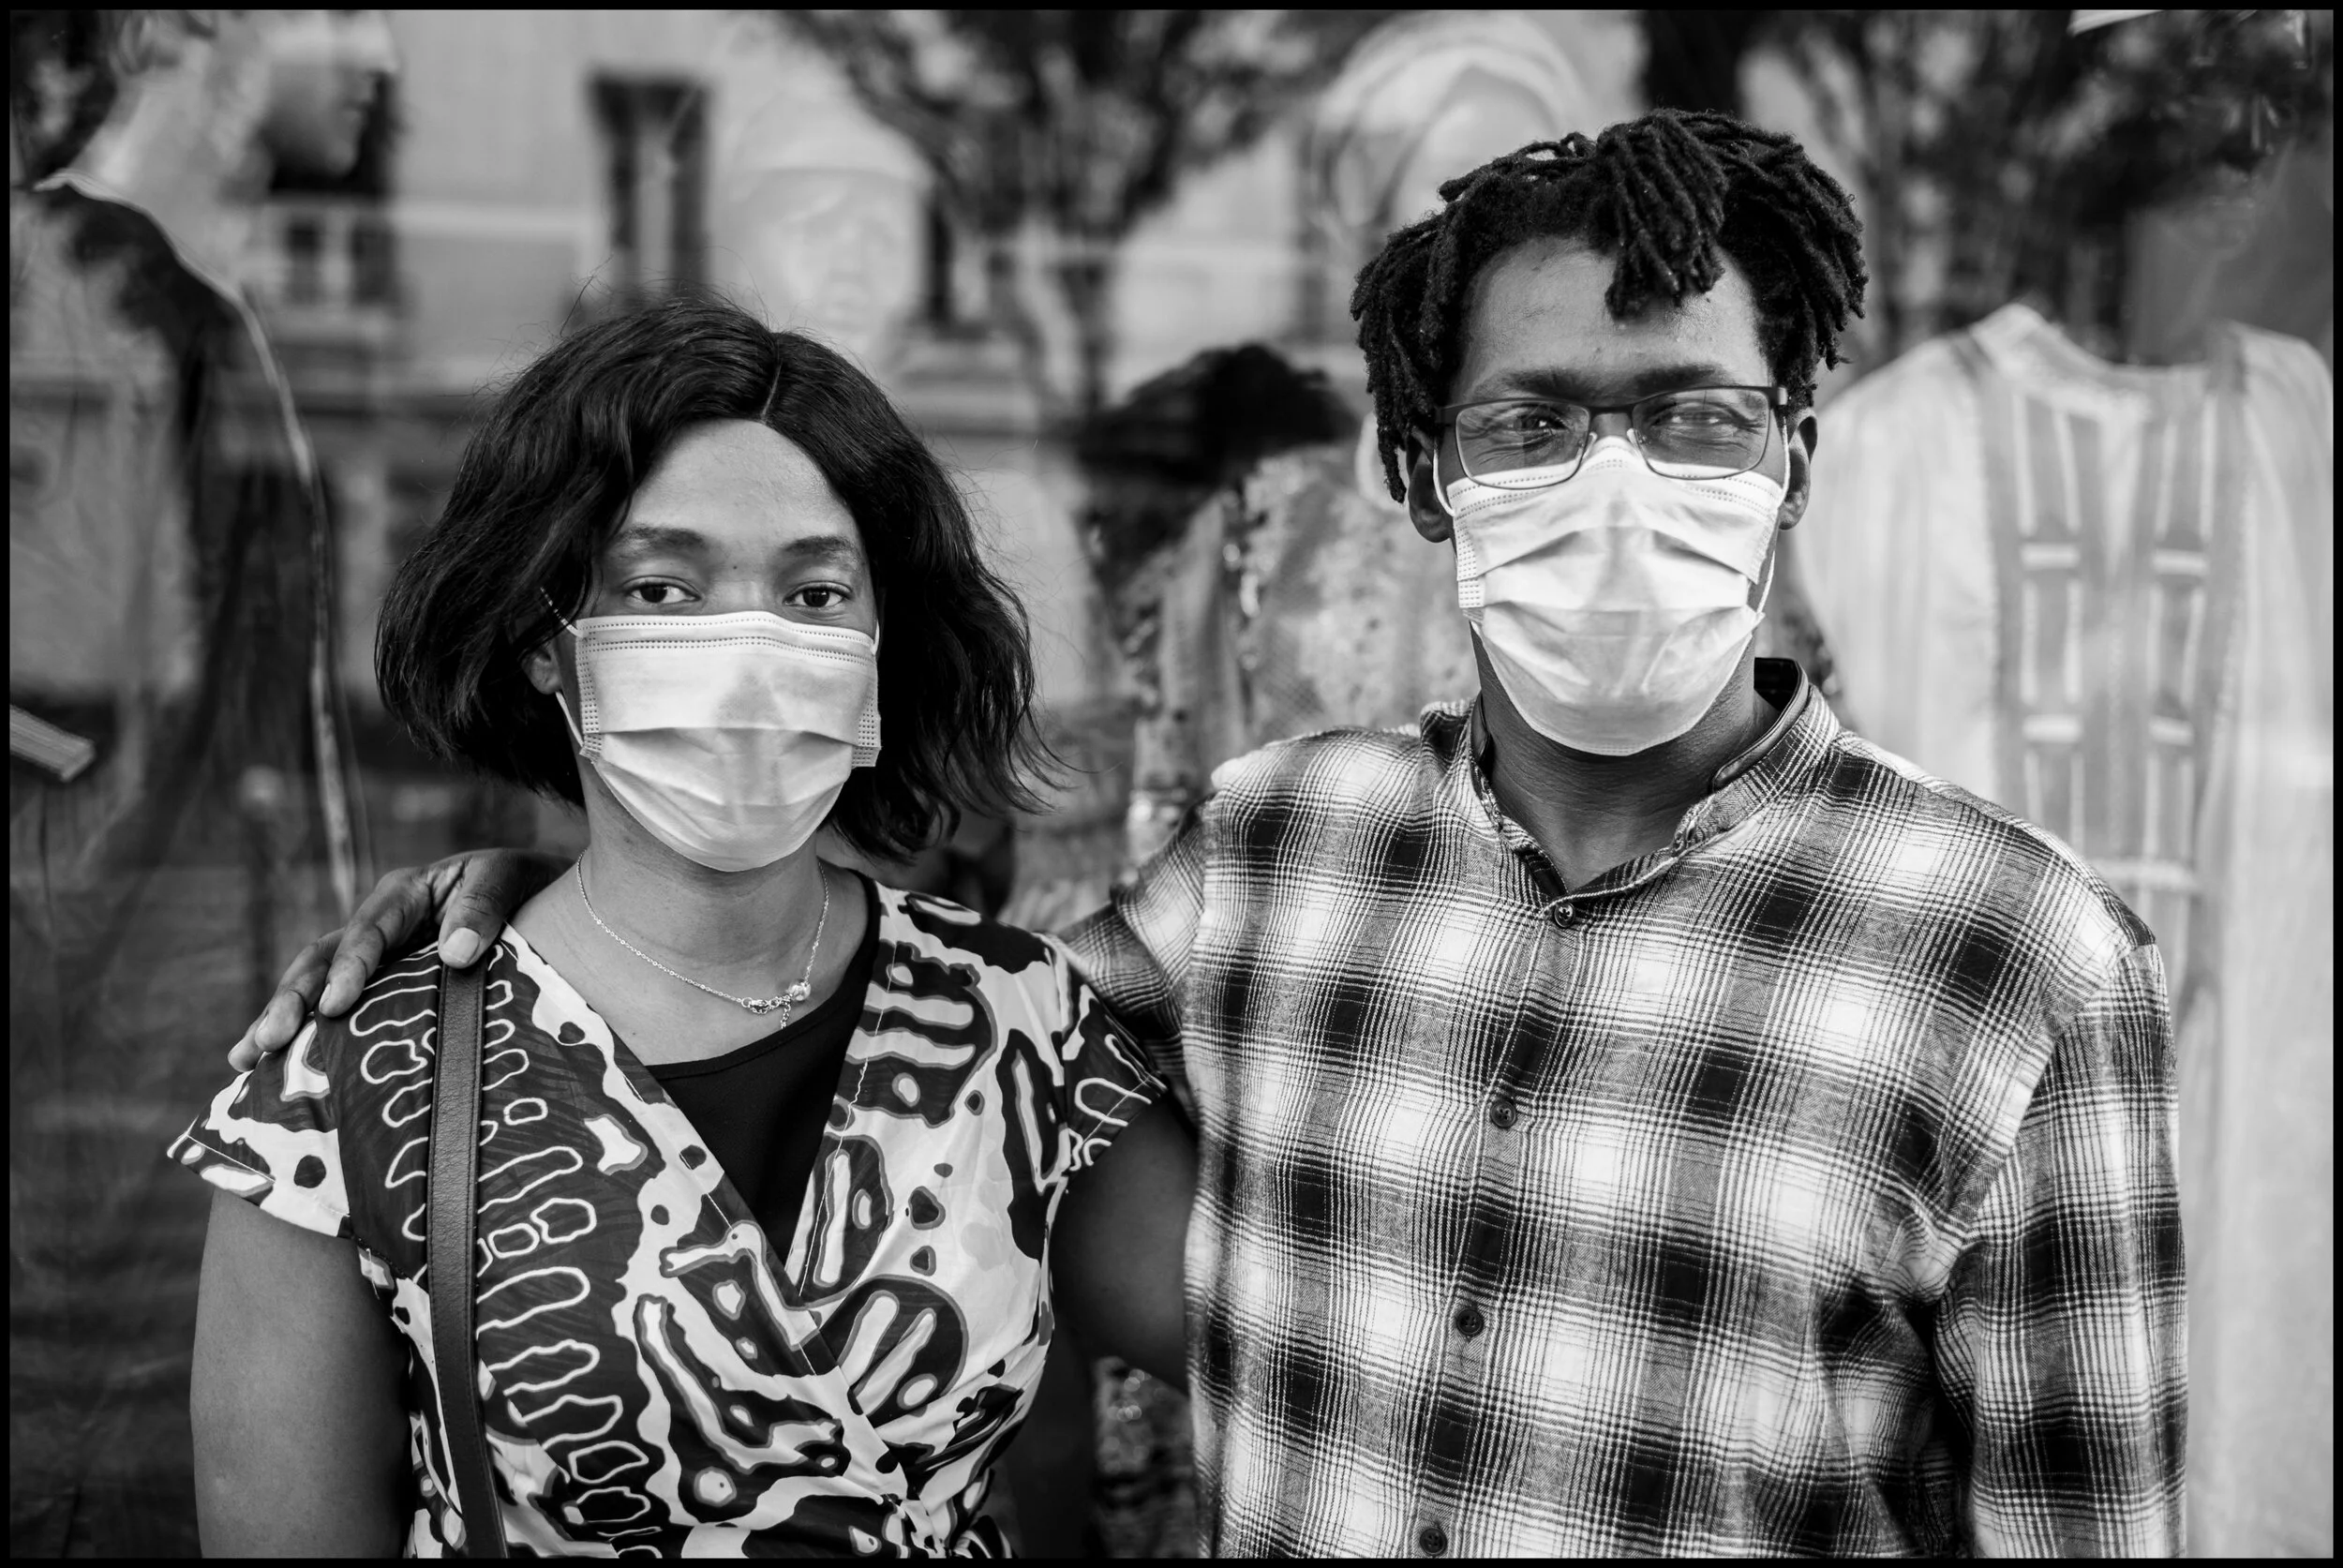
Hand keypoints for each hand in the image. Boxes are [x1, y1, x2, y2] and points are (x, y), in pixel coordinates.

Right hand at [227, 848, 564, 1069]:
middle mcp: (378, 926)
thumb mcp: (508, 879)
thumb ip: (485, 907)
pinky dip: (304, 1036)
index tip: (335, 1005)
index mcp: (405, 894)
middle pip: (322, 958)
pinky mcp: (381, 990)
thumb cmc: (526, 888)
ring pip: (315, 984)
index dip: (350, 967)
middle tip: (267, 1040)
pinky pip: (336, 1010)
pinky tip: (267, 1069)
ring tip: (243, 1058)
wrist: (547, 903)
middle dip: (293, 999)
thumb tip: (458, 953)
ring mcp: (374, 960)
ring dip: (282, 1019)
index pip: (368, 930)